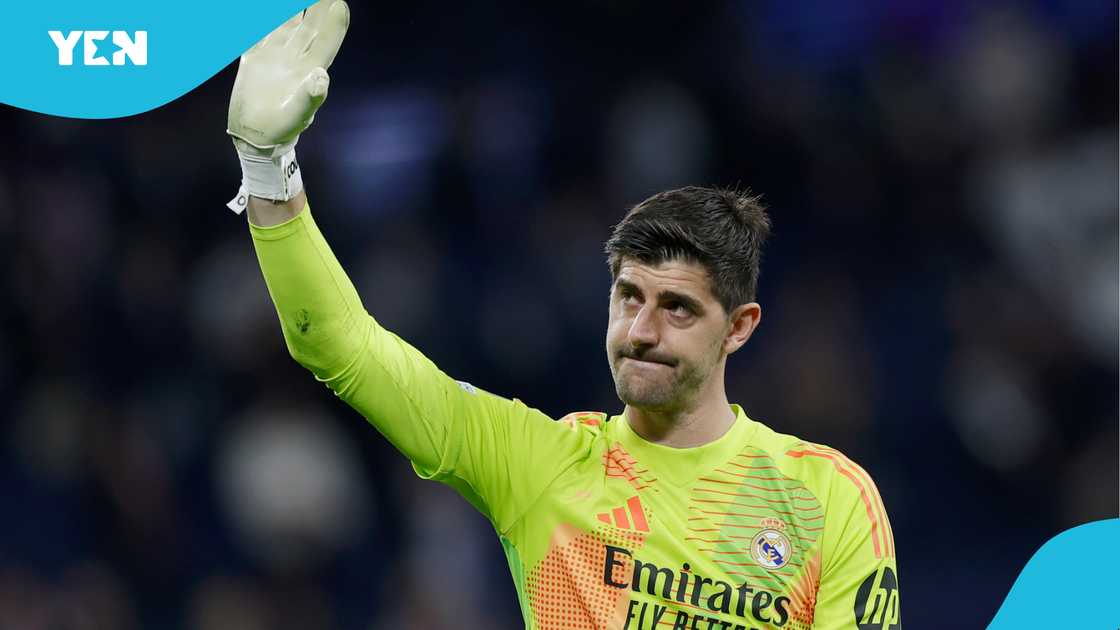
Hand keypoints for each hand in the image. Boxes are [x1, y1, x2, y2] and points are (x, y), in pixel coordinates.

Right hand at [227, 0, 349, 153]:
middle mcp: (295, 58)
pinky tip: (260, 9)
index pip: (326, 41)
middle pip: (309, 25)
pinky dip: (257, 20)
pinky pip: (256, 33)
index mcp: (310, 70)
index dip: (334, 23)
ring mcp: (275, 56)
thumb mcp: (298, 115)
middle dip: (316, 6)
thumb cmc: (283, 128)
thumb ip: (311, 97)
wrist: (257, 135)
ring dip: (288, 7)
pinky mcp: (255, 58)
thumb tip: (321, 76)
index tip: (340, 3)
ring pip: (284, 23)